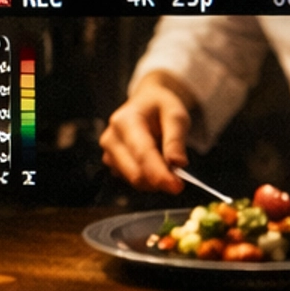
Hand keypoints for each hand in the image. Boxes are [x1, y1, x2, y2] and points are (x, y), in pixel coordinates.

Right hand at [100, 72, 195, 195]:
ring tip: (166, 161)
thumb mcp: (175, 115)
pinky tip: (155, 163)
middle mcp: (111, 138)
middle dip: (160, 180)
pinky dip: (148, 179)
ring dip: (155, 180)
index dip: (160, 174)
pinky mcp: (112, 164)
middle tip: (180, 178)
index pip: (142, 154)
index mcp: (125, 121)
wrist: (145, 103)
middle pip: (135, 173)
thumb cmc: (161, 108)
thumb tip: (178, 163)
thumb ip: (176, 140)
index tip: (177, 187)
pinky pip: (133, 180)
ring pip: (135, 180)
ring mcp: (109, 153)